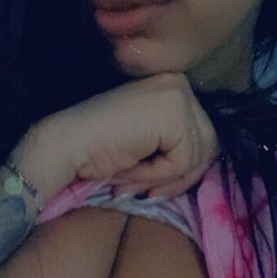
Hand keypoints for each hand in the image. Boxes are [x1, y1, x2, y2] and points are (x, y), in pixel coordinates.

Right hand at [44, 73, 218, 199]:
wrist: (67, 143)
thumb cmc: (99, 148)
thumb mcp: (149, 144)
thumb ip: (177, 147)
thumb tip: (203, 168)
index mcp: (173, 88)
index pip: (203, 137)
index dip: (181, 171)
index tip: (152, 187)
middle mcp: (180, 84)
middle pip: (209, 146)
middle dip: (180, 178)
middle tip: (149, 193)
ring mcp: (178, 94)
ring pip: (198, 156)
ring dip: (165, 179)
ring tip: (132, 181)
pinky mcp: (174, 112)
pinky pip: (184, 160)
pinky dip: (157, 175)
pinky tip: (129, 170)